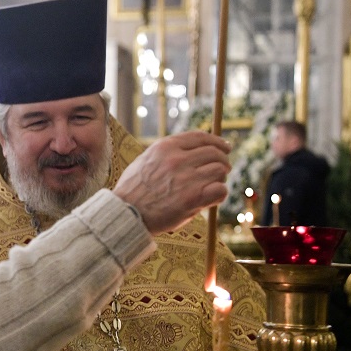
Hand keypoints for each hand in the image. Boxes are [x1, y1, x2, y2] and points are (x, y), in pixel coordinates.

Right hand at [112, 131, 230, 233]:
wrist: (126, 213)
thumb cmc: (133, 190)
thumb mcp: (146, 159)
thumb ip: (167, 152)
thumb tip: (191, 148)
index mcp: (166, 147)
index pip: (200, 137)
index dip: (217, 141)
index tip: (225, 147)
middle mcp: (178, 159)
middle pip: (214, 153)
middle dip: (222, 161)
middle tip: (224, 169)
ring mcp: (186, 179)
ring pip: (219, 170)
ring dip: (220, 178)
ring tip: (213, 186)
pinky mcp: (193, 199)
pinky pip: (220, 190)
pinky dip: (220, 193)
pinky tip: (213, 198)